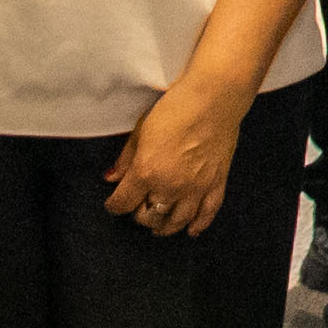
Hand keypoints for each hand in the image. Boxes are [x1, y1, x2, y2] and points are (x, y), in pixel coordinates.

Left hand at [106, 72, 244, 234]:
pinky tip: (191, 230)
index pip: (123, 203)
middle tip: (138, 206)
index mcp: (147, 172)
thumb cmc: (176, 108)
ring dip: (164, 226)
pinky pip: (207, 213)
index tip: (113, 202)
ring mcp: (196, 188)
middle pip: (148, 216)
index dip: (114, 205)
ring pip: (177, 221)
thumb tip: (111, 178)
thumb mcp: (141, 130)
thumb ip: (125, 159)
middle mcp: (170, 186)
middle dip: (139, 214)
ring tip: (158, 226)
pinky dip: (198, 225)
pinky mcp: (216, 184)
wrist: (214, 97)